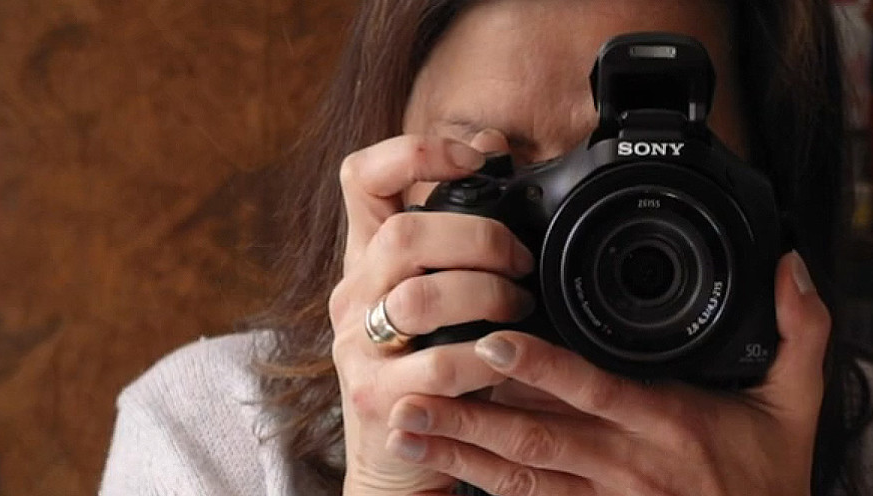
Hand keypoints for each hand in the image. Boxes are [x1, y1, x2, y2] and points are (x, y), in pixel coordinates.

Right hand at [326, 131, 538, 494]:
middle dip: (477, 238)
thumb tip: (496, 152)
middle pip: (401, 234)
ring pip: (417, 298)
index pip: (361, 177)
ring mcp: (356, 347)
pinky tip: (504, 357)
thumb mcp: (440, 291)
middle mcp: (353, 294)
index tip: (473, 158)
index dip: (413, 152)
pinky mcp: (377, 397)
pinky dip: (481, 357)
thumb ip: (457, 231)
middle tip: (519, 261)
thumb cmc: (432, 363)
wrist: (397, 453)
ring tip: (518, 308)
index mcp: (368, 256)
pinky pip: (436, 366)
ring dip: (485, 296)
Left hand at [384, 252, 829, 495]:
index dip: (541, 367)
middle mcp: (630, 468)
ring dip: (460, 455)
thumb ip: (798, 329)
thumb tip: (790, 263)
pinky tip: (442, 472)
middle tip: (409, 395)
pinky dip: (486, 490)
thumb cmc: (774, 479)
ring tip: (402, 430)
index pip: (596, 390)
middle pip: (538, 439)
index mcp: (671, 425)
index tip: (490, 340)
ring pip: (522, 479)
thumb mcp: (799, 403)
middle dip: (471, 418)